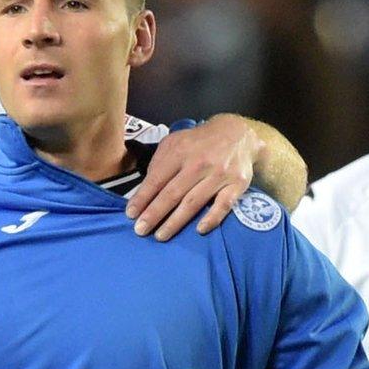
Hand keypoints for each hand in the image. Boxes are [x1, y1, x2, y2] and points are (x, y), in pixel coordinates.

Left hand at [126, 116, 254, 238]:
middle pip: (173, 193)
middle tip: (140, 230)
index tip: (131, 214)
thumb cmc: (198, 143)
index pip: (157, 179)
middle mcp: (199, 163)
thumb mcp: (175, 143)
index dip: (143, 198)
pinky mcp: (237, 184)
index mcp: (180, 152)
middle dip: (154, 213)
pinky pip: (224, 205)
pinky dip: (212, 218)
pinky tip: (199, 230)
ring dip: (175, 221)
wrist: (237, 133)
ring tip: (161, 235)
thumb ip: (159, 164)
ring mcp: (219, 174)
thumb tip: (145, 192)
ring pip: (194, 202)